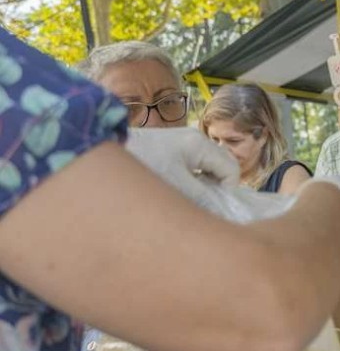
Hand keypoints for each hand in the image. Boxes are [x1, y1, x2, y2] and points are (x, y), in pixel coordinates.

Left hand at [124, 127, 240, 208]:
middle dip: (218, 187)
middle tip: (204, 205)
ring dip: (205, 184)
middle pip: (222, 165)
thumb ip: (202, 198)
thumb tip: (221, 211)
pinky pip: (195, 165)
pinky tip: (178, 190)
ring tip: (190, 199)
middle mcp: (195, 138)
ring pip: (209, 166)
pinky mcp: (171, 148)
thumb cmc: (142, 167)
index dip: (228, 191)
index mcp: (199, 144)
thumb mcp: (174, 186)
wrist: (97, 150)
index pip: (231, 169)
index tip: (213, 208)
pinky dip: (193, 178)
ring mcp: (183, 141)